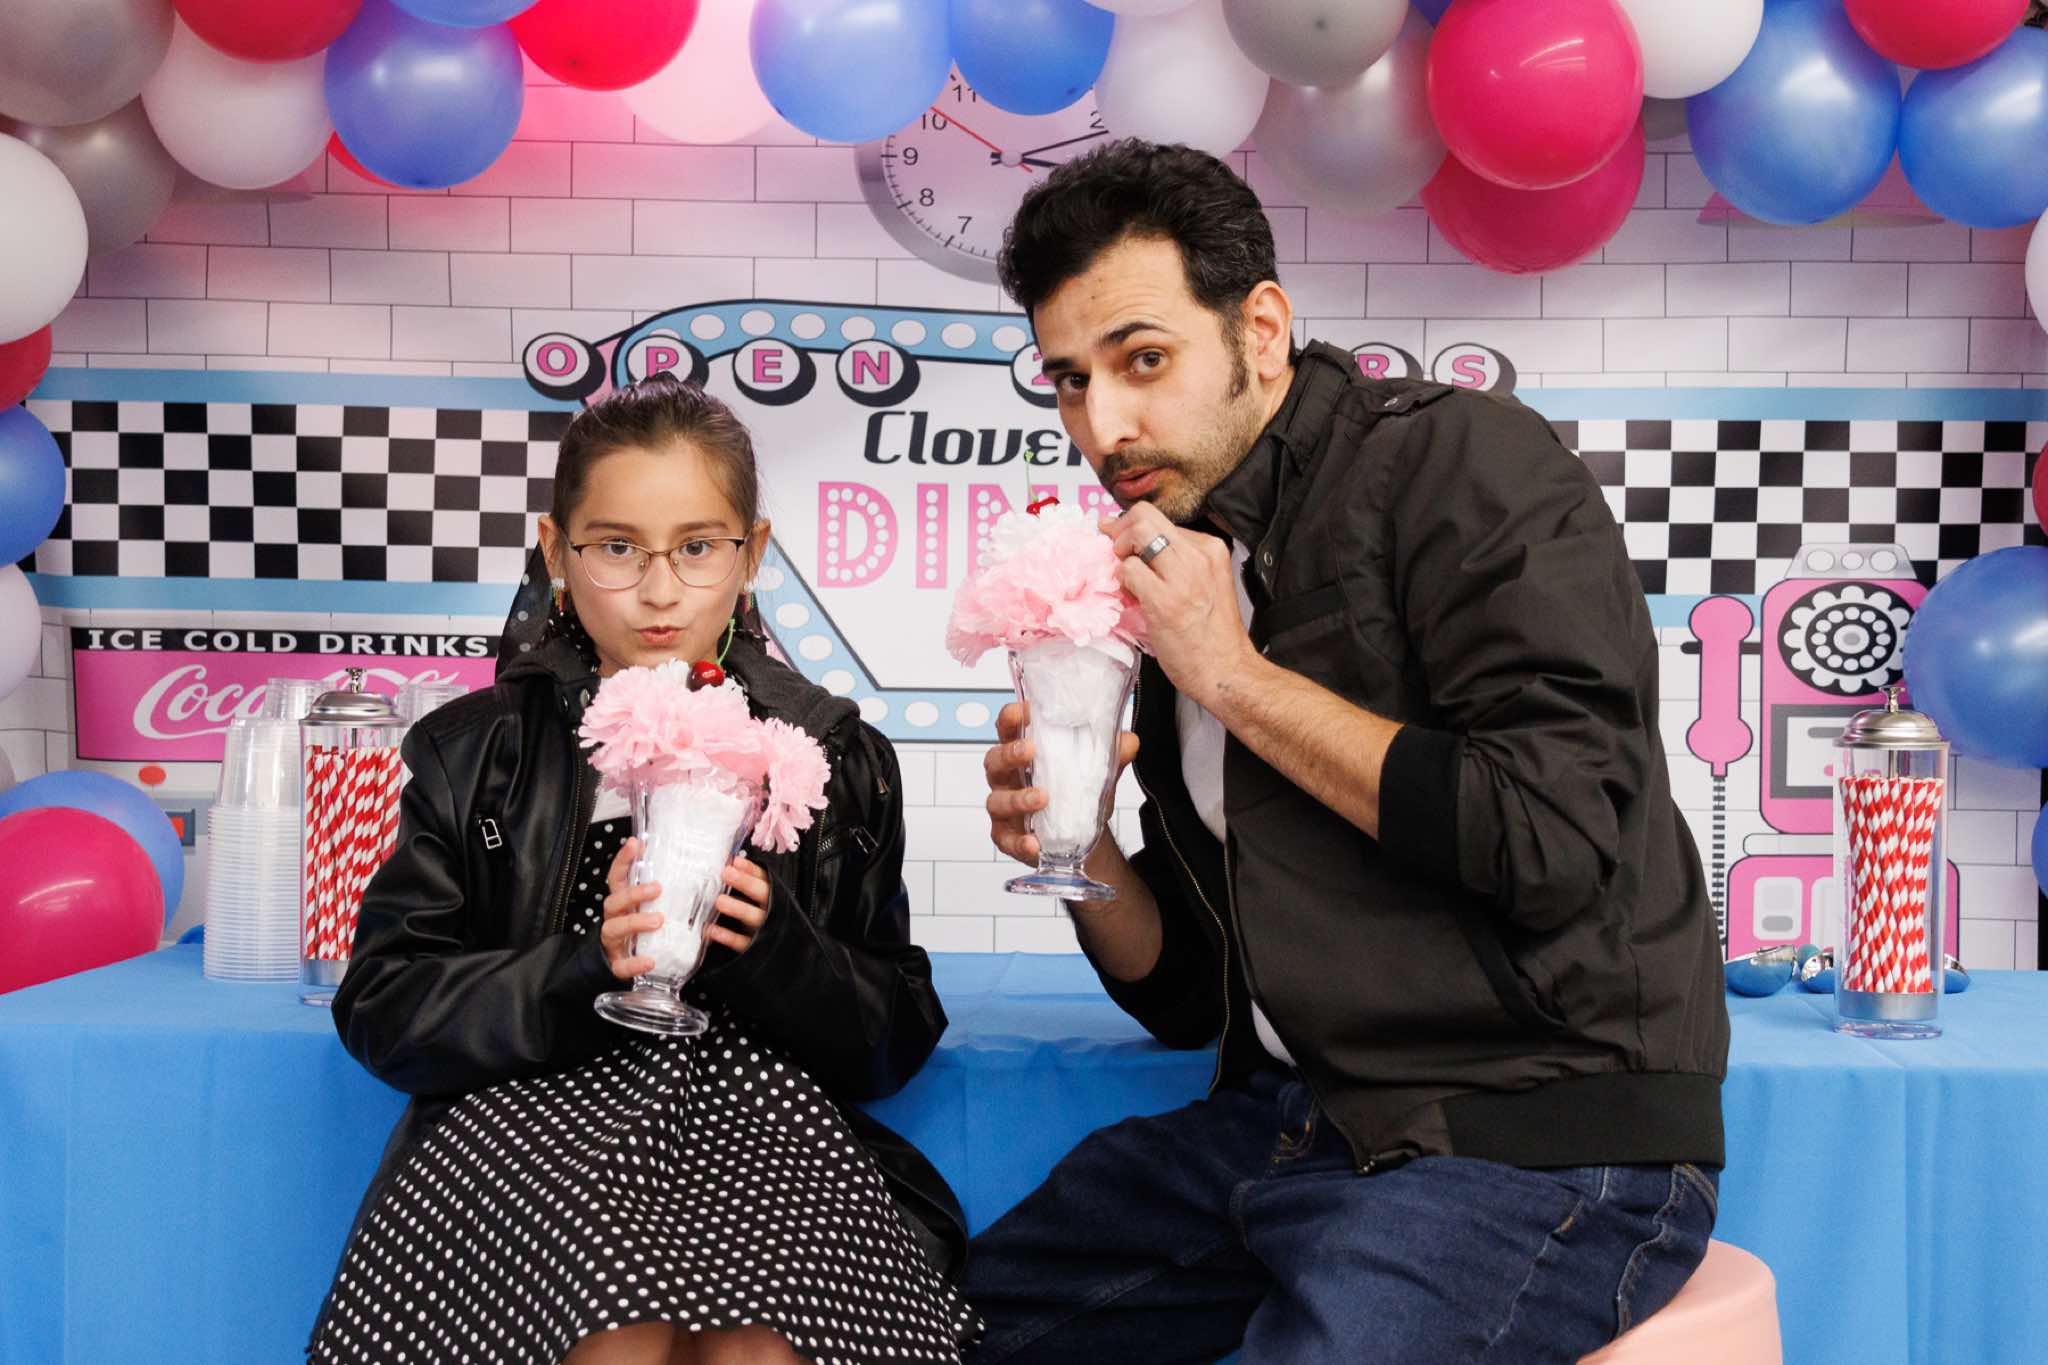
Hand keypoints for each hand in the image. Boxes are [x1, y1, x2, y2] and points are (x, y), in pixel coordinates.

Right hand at [599, 836, 661, 979]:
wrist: (627, 965)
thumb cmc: (646, 932)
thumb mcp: (656, 909)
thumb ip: (672, 895)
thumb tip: (706, 874)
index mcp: (624, 903)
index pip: (618, 877)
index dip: (624, 859)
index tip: (636, 843)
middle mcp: (615, 919)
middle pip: (614, 900)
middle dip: (633, 892)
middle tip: (657, 888)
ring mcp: (614, 942)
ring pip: (614, 928)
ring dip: (635, 922)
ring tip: (658, 920)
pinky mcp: (618, 965)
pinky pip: (622, 965)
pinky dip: (635, 963)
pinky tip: (650, 960)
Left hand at [709, 855, 771, 954]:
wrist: (790, 957)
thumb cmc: (767, 923)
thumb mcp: (763, 903)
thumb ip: (751, 886)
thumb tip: (731, 865)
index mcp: (775, 898)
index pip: (765, 880)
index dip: (751, 870)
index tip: (736, 861)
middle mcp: (772, 913)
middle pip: (762, 894)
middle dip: (745, 883)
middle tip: (727, 873)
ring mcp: (765, 931)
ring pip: (754, 918)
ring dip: (738, 908)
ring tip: (720, 901)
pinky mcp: (756, 951)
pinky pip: (743, 944)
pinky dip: (728, 937)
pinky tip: (713, 930)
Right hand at [983, 700, 1138, 865]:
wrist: (1078, 835)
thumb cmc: (1075, 793)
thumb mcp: (1096, 771)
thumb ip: (1110, 755)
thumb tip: (1129, 741)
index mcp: (1022, 752)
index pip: (1008, 728)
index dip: (1011, 718)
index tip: (1023, 710)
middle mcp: (1007, 777)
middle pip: (994, 760)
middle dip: (1009, 753)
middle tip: (1028, 750)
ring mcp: (1003, 807)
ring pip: (997, 800)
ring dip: (1018, 798)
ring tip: (1042, 798)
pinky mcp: (1005, 835)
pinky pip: (1005, 838)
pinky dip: (1019, 840)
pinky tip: (1033, 841)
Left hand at [1104, 504, 1259, 708]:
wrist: (1226, 670)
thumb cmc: (1211, 635)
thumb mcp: (1203, 583)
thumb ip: (1174, 561)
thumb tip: (1131, 542)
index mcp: (1210, 548)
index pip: (1159, 518)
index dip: (1132, 528)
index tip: (1119, 541)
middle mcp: (1198, 555)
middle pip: (1144, 516)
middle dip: (1119, 531)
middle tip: (1114, 554)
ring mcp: (1183, 576)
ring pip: (1135, 535)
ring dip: (1119, 554)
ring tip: (1125, 579)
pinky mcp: (1164, 600)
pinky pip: (1128, 570)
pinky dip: (1122, 581)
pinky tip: (1132, 598)